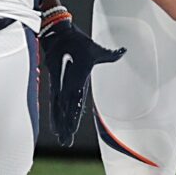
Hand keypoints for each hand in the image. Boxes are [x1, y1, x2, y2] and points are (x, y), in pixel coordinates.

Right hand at [40, 17, 125, 146]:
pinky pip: (52, 102)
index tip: (73, 127)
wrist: (58, 34)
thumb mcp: (96, 49)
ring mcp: (58, 84)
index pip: (76, 101)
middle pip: (66, 109)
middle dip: (66, 125)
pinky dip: (53, 114)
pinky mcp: (53, 83)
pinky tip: (55, 124)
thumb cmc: (78, 42)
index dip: (74, 115)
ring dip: (59, 124)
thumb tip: (123, 51)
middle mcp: (67, 83)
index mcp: (78, 78)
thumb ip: (111, 54)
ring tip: (61, 138)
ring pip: (58, 108)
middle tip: (67, 140)